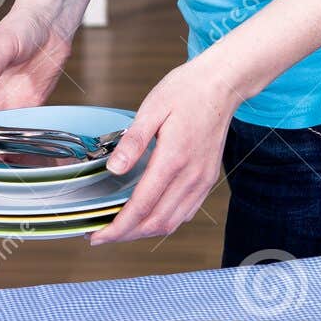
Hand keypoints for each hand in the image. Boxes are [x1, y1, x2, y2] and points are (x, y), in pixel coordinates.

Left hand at [89, 59, 238, 244]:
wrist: (223, 84)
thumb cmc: (187, 90)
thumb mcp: (152, 107)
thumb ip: (133, 141)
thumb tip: (114, 169)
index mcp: (174, 159)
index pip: (142, 207)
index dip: (117, 228)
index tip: (97, 236)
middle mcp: (191, 176)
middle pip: (156, 223)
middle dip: (126, 235)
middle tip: (101, 235)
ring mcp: (203, 180)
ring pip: (172, 223)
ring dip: (144, 232)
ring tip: (120, 229)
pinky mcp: (208, 179)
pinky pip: (186, 212)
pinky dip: (164, 222)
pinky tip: (148, 216)